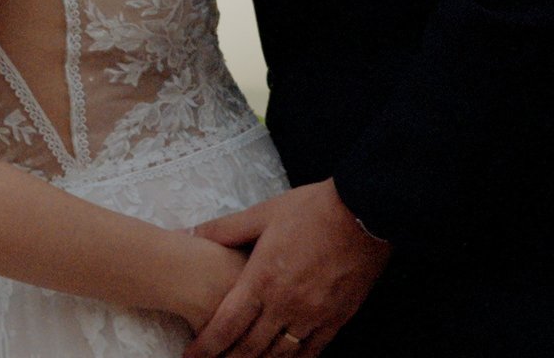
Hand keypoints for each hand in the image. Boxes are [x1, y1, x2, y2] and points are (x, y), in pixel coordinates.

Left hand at [181, 180, 391, 357]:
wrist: (364, 211)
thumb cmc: (311, 209)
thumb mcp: (263, 213)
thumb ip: (225, 229)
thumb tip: (190, 232)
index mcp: (262, 278)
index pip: (226, 324)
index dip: (206, 346)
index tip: (191, 357)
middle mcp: (285, 303)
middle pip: (249, 348)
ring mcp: (313, 315)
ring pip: (279, 356)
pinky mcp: (337, 318)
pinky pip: (311, 352)